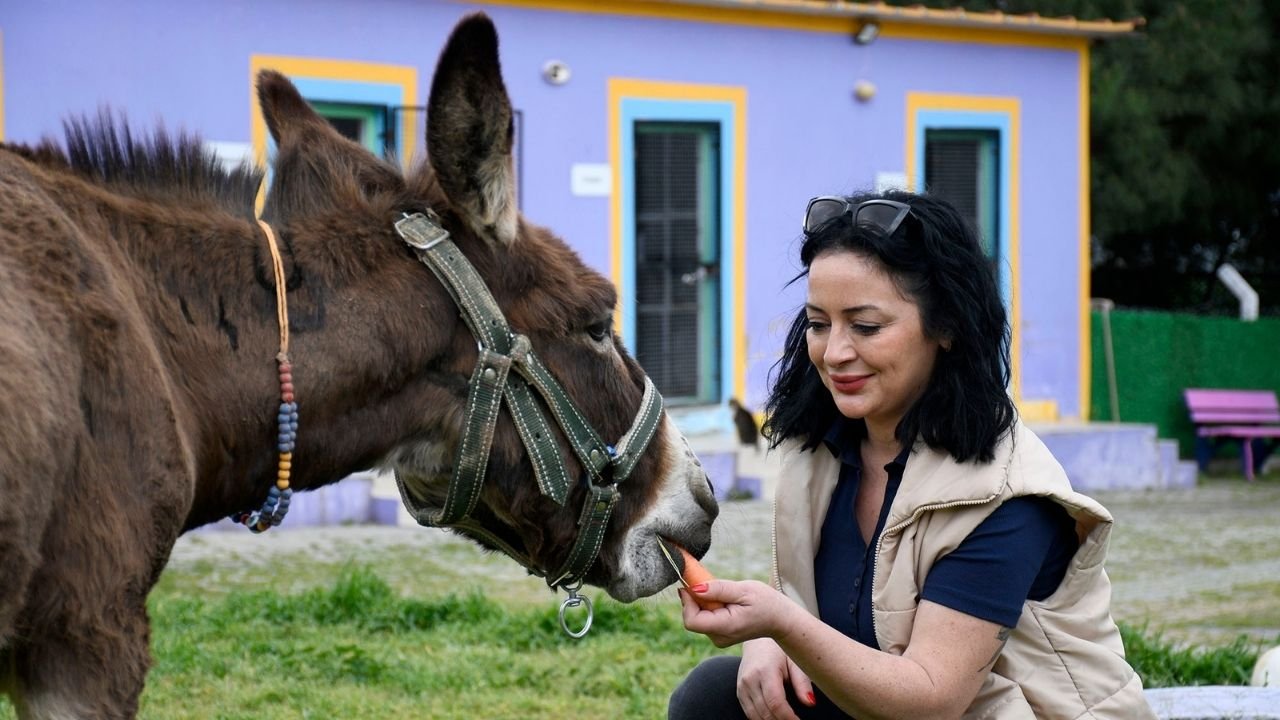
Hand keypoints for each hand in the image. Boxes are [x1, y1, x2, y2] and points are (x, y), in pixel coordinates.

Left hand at [677, 579, 797, 646]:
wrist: (780, 619)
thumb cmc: (766, 602)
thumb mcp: (744, 590)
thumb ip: (718, 590)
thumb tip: (694, 589)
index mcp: (725, 628)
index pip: (691, 620)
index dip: (687, 601)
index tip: (693, 584)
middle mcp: (719, 638)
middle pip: (692, 617)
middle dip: (696, 598)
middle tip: (711, 584)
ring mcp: (718, 638)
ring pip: (697, 617)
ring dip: (703, 601)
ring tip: (725, 594)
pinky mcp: (719, 635)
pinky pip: (705, 618)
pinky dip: (709, 606)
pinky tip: (724, 600)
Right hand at [737, 638, 816, 719]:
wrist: (759, 641)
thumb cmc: (781, 651)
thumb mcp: (795, 662)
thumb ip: (802, 683)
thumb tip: (810, 703)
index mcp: (765, 671)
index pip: (776, 703)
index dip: (788, 718)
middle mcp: (750, 679)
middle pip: (765, 713)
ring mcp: (742, 687)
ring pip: (755, 716)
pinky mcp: (739, 692)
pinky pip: (749, 713)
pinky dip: (762, 719)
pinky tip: (774, 717)